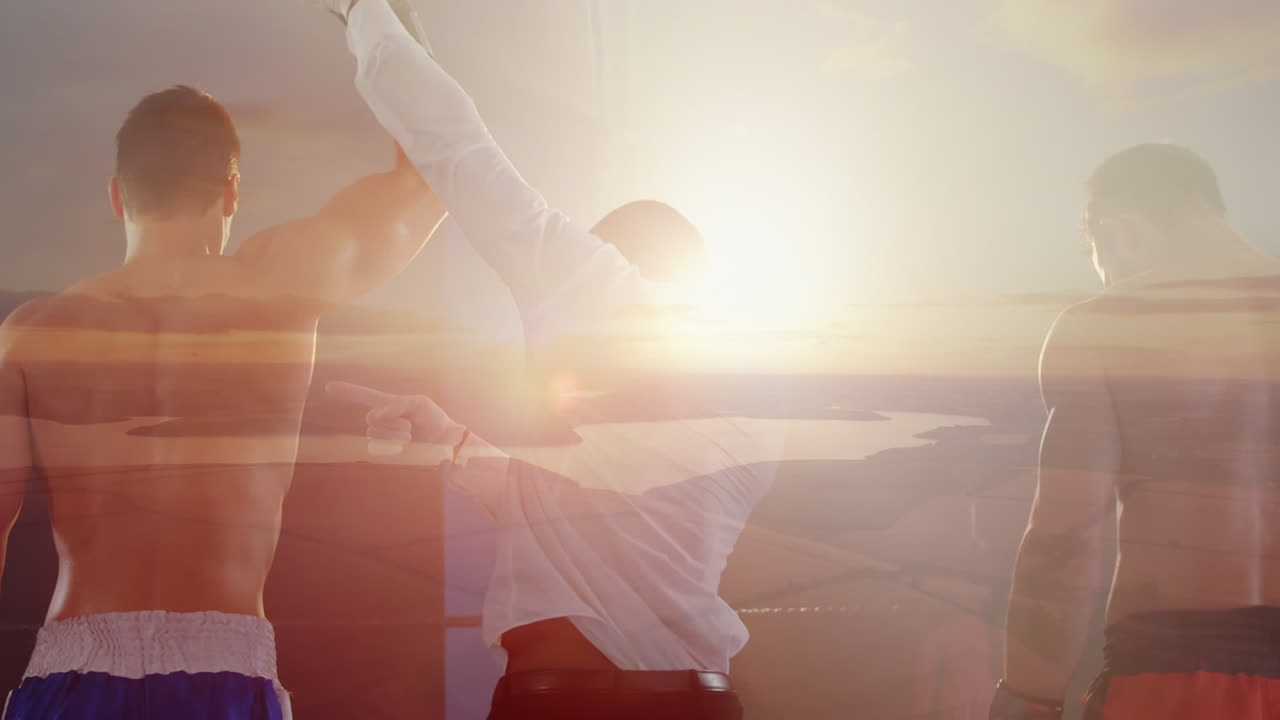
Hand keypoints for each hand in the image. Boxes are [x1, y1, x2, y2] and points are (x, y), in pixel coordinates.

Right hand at [326, 381, 459, 455]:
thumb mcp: (419, 404)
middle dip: (392, 422)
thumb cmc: (434, 419)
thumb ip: (398, 404)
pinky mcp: (386, 453)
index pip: (364, 396)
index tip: (329, 386)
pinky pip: (377, 449)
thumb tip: (377, 414)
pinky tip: (405, 448)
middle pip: (371, 420)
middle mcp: (382, 421)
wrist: (444, 442)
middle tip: (410, 426)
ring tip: (411, 436)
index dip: (347, 391)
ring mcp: (383, 437)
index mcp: (389, 405)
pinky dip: (392, 448)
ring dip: (395, 435)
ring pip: (374, 435)